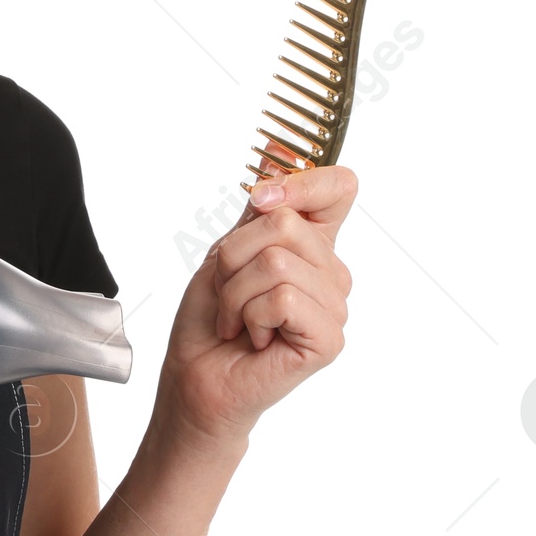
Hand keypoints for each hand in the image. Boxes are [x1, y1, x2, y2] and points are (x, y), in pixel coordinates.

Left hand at [155, 163, 357, 446]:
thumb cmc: (210, 321)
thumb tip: (280, 158)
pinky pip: (282, 297)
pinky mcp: (330, 338)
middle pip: (285, 222)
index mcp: (312, 246)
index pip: (339, 187)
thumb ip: (260, 213)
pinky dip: (249, 315)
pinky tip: (254, 338)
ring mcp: (335, 306)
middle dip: (233, 257)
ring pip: (278, 261)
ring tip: (239, 319)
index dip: (302, 182)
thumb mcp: (227, 253)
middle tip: (229, 293)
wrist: (196, 377)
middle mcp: (331, 273)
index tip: (261, 201)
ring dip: (236, 292)